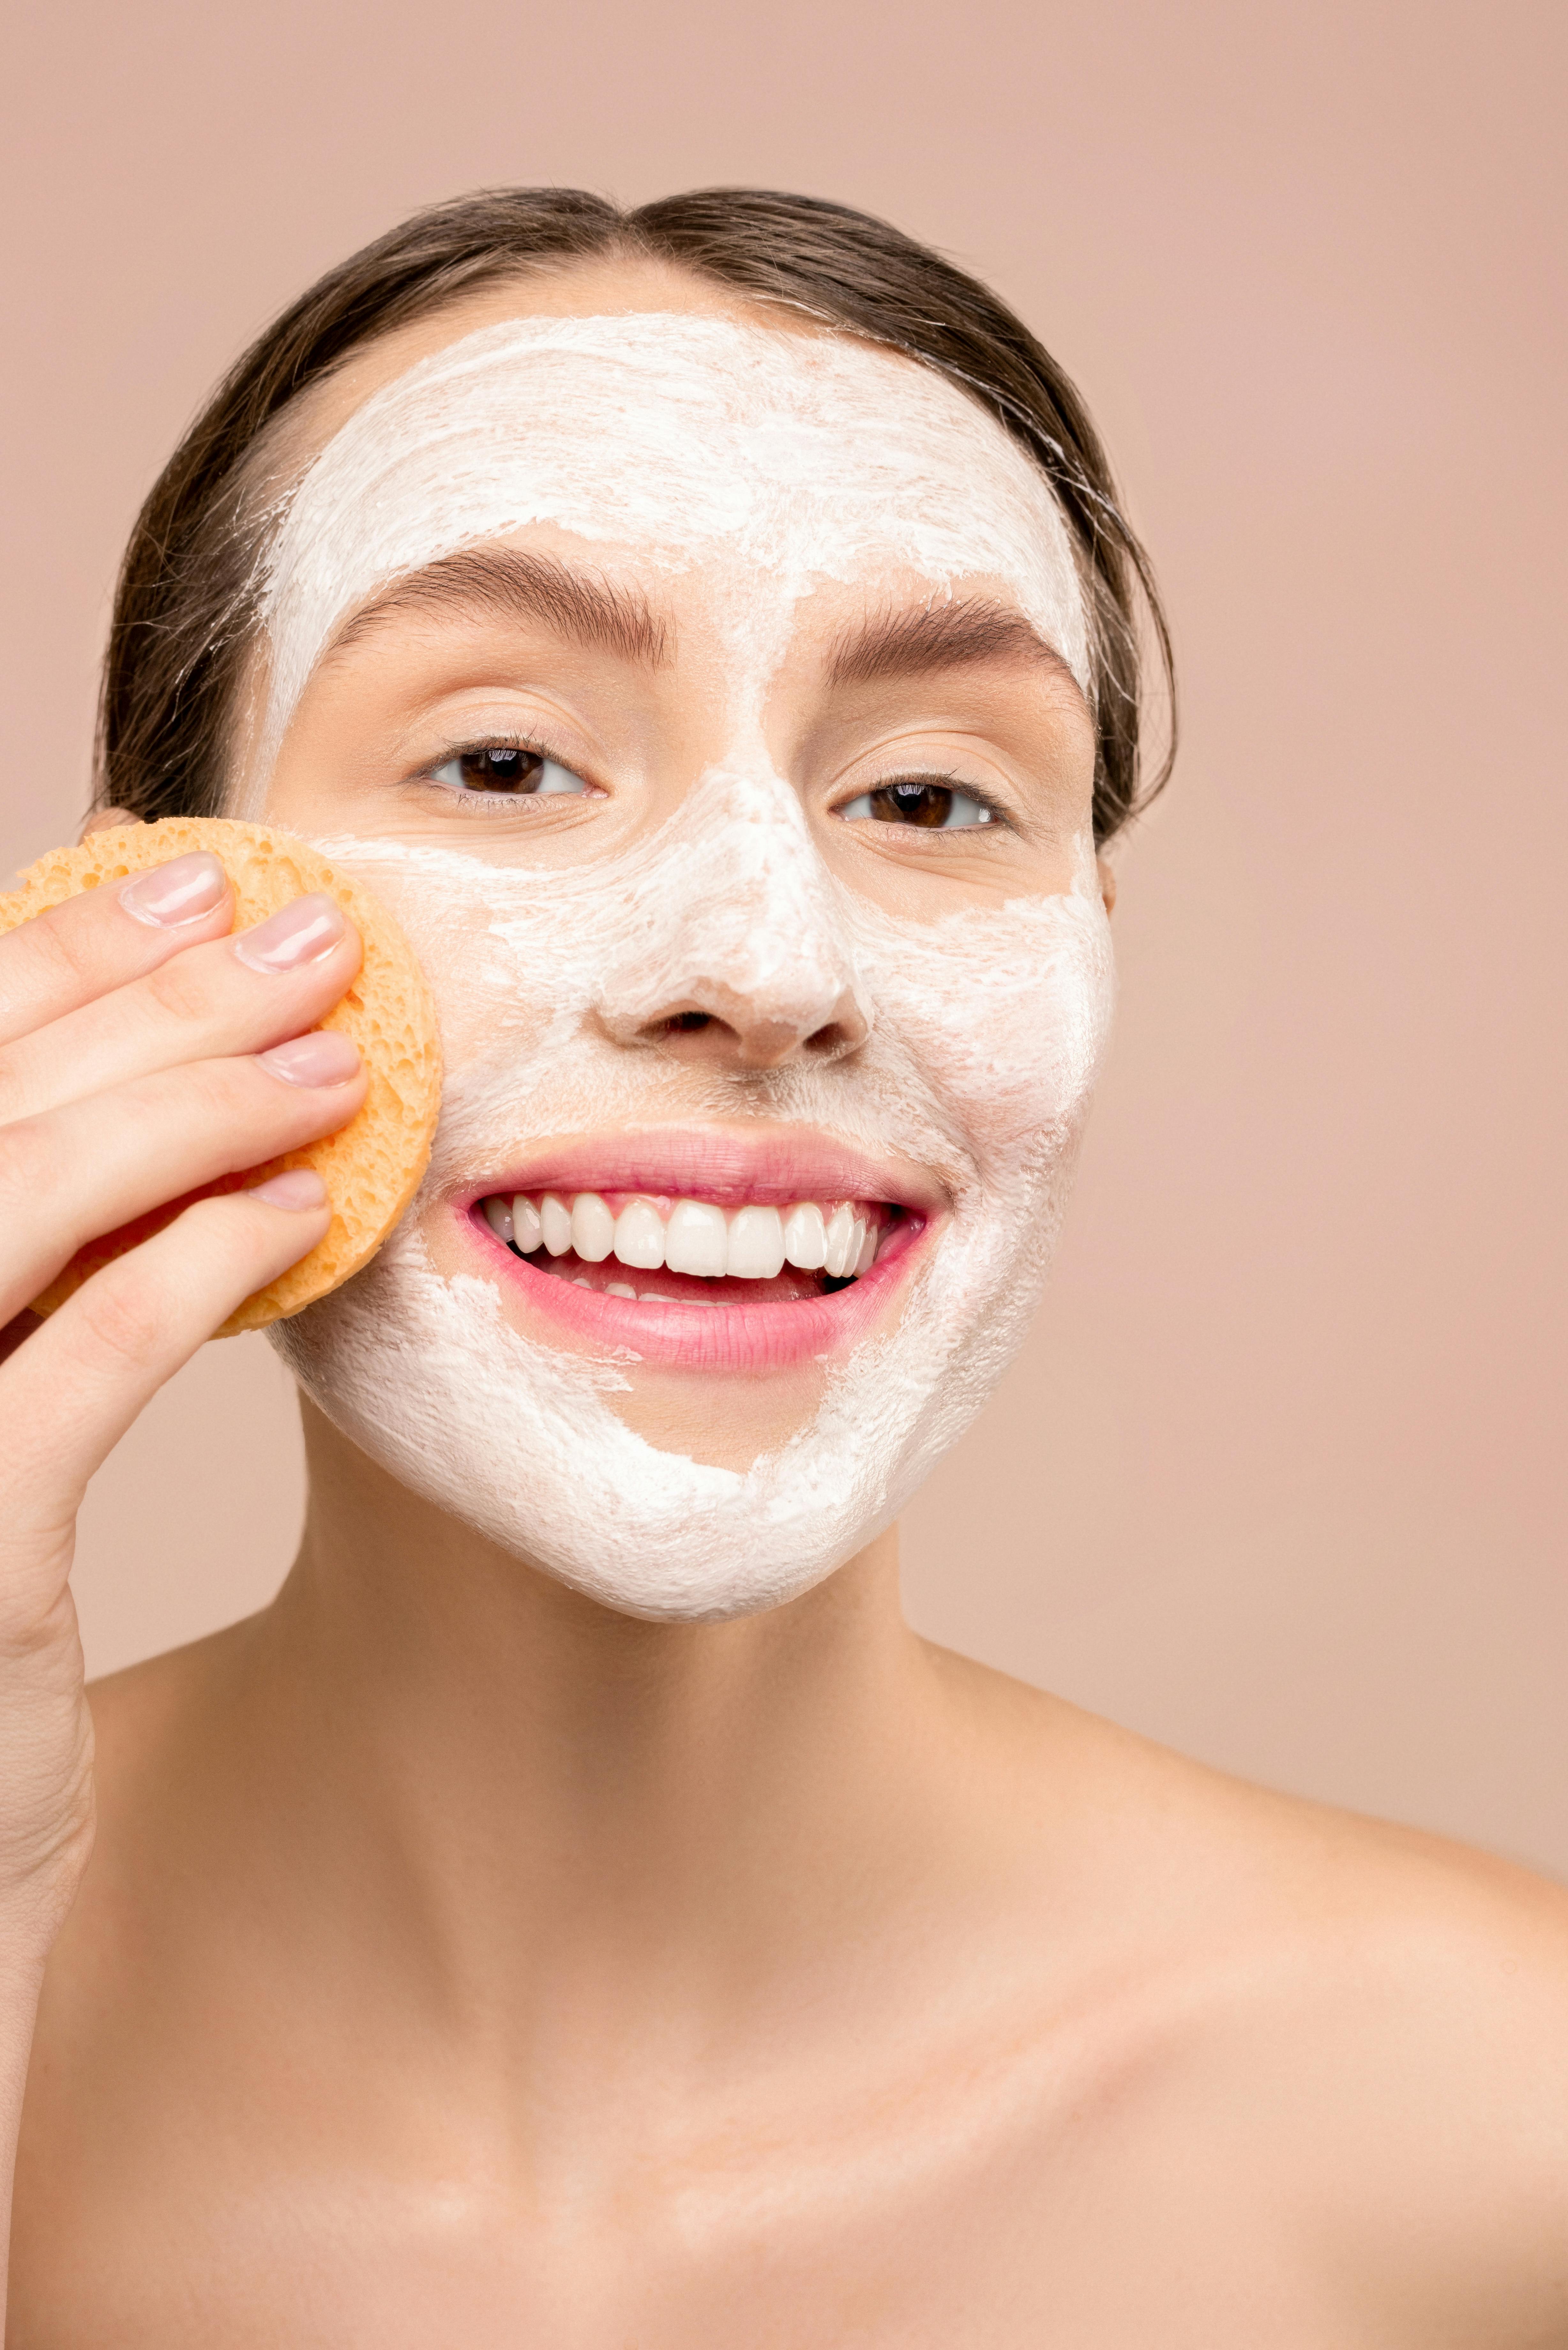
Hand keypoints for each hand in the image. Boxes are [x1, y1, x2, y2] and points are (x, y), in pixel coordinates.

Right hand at [0, 845, 366, 1947]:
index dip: (56, 959)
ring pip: (18, 1198)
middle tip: (305, 934)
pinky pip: (79, 1365)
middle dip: (150, 999)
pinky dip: (186, 1266)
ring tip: (333, 1056)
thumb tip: (172, 1125)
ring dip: (187, 1105)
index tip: (185, 882)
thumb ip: (37, 1279)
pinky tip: (295, 1210)